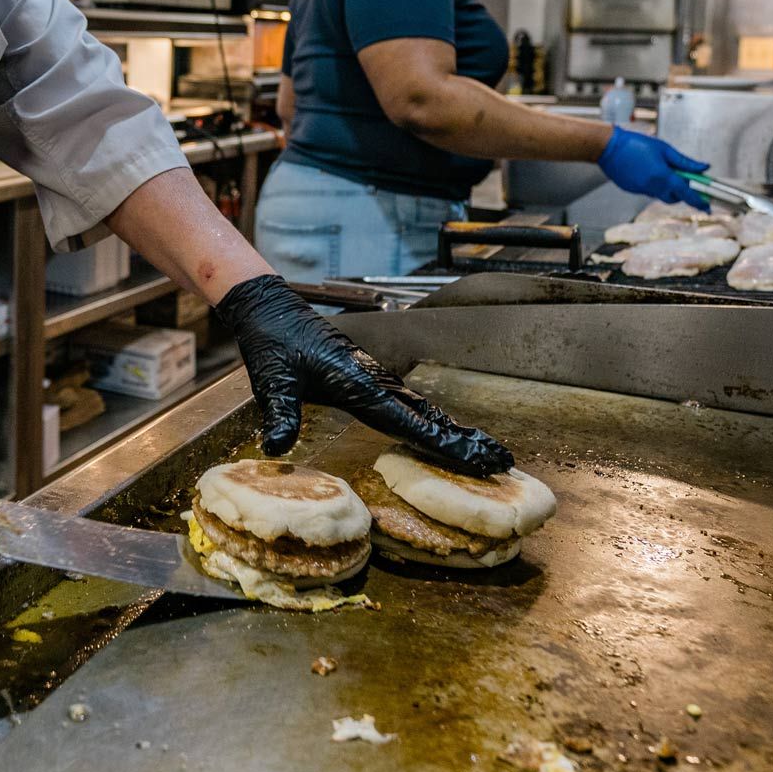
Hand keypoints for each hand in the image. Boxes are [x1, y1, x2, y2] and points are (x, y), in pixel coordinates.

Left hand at [213, 275, 512, 474]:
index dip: (445, 443)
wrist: (271, 309)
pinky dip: (432, 420)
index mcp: (359, 385)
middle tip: (501, 461)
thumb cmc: (272, 344)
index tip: (477, 457)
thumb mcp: (272, 380)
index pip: (411, 421)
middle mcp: (375, 382)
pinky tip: (440, 430)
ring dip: (454, 431)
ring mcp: (374, 378)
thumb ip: (280, 414)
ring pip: (423, 408)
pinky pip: (409, 403)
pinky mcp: (367, 377)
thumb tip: (276, 446)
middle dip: (465, 440)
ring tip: (485, 451)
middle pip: (429, 416)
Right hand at [597, 127, 707, 206]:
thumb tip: (703, 167)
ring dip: (667, 187)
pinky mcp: (633, 190)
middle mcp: (653, 187)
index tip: (707, 206)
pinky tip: (647, 170)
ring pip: (661, 194)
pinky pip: (649, 191)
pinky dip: (654, 184)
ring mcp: (642, 190)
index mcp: (663, 176)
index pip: (686, 193)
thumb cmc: (635, 144)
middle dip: (681, 193)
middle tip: (684, 180)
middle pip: (674, 198)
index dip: (699, 201)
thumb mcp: (664, 149)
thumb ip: (685, 161)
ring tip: (661, 169)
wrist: (609, 148)